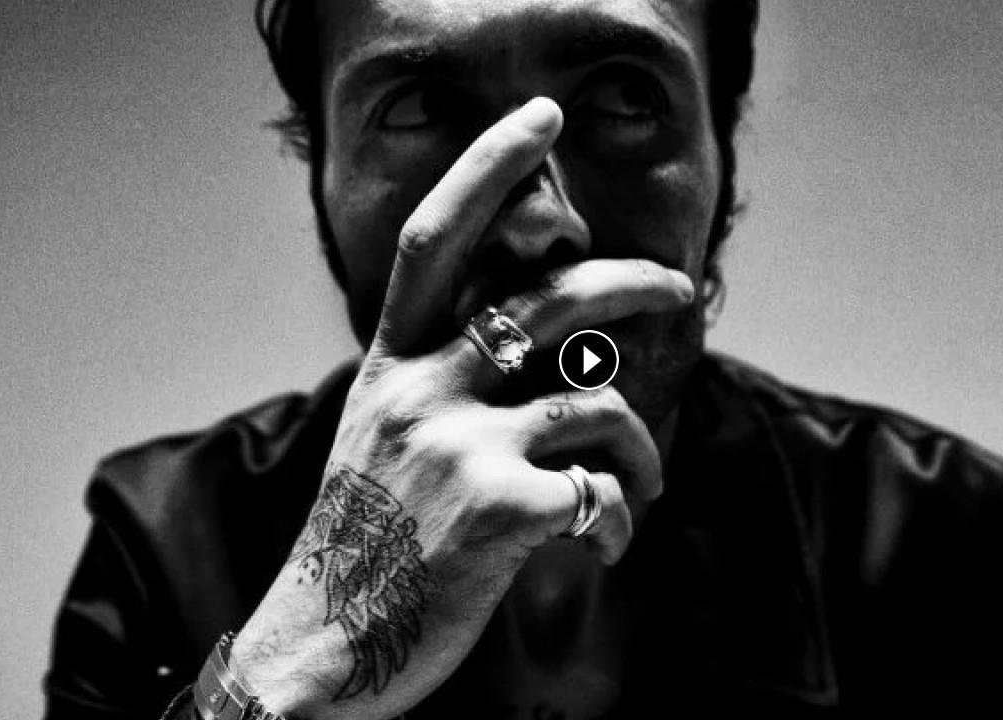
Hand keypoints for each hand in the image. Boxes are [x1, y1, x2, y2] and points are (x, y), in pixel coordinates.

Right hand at [228, 98, 694, 719]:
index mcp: (392, 365)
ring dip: (643, 450)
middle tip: (681, 293)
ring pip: (602, 405)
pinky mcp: (501, 511)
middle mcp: (423, 389)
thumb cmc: (366, 541)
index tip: (539, 117)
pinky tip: (607, 547)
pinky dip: (624, 522)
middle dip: (635, 283)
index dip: (488, 167)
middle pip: (553, 298)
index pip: (437, 240)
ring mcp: (461, 446)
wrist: (321, 645)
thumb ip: (450, 381)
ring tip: (639, 485)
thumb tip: (557, 349)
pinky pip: (606, 495)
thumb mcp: (385, 437)